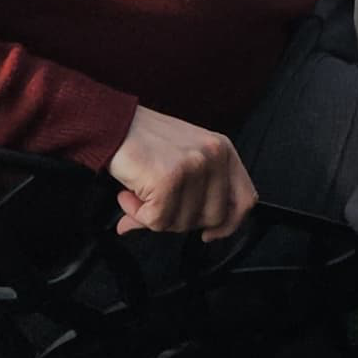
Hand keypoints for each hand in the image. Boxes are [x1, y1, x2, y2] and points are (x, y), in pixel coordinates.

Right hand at [107, 104, 256, 238]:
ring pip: (183, 223)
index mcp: (223, 150)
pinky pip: (157, 221)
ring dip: (154, 217)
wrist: (112, 123)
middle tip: (158, 206)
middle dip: (181, 221)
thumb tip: (194, 232)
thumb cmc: (145, 140)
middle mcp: (214, 156)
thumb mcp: (184, 158)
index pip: (245, 199)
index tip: (210, 233)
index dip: (230, 224)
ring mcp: (193, 167)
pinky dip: (137, 215)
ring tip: (139, 193)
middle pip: (213, 217)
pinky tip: (129, 195)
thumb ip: (196, 192)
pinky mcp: (169, 179)